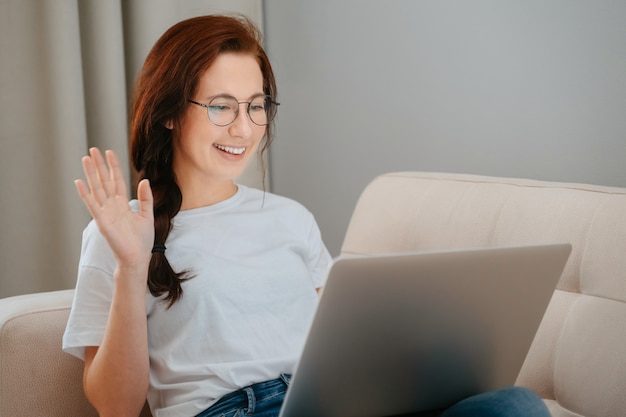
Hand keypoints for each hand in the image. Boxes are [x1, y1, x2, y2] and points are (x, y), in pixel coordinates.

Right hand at [75, 148, 154, 268]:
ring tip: (85, 159)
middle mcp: (112, 206)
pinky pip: (92, 205)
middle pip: (104, 181)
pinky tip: (79, 182)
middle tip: (93, 150)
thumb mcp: (147, 215)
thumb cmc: (142, 240)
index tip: (109, 152)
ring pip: (96, 189)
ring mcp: (105, 213)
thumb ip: (145, 198)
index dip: (113, 167)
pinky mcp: (102, 222)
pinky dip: (85, 194)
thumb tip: (144, 180)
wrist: (137, 257)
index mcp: (122, 204)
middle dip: (99, 166)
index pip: (116, 180)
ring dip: (90, 174)